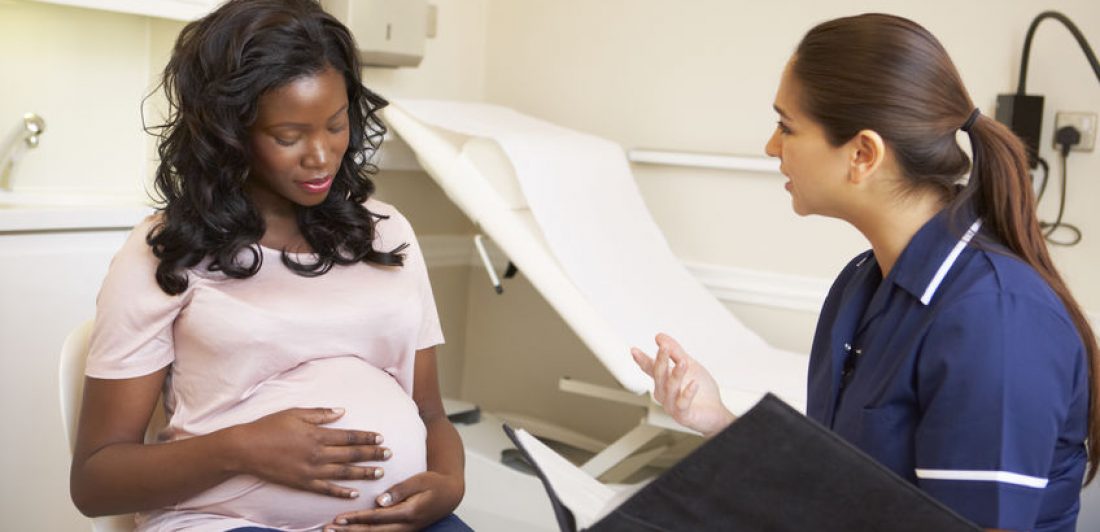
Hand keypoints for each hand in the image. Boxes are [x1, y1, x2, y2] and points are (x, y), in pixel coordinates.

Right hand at [228, 407, 390, 498]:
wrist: (246, 449)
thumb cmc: (269, 427)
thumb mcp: (295, 413)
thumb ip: (320, 413)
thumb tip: (342, 411)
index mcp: (317, 434)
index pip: (349, 436)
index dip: (367, 437)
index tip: (381, 438)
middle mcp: (318, 453)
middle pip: (351, 455)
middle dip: (372, 454)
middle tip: (389, 454)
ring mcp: (311, 470)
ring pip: (344, 473)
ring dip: (363, 473)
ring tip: (380, 472)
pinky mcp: (302, 483)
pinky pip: (326, 489)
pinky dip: (342, 492)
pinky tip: (355, 493)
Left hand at [324, 471, 463, 531]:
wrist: (450, 495)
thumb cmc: (433, 484)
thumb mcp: (420, 481)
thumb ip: (400, 490)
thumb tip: (379, 501)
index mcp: (408, 513)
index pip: (377, 518)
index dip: (356, 519)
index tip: (338, 518)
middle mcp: (405, 527)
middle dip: (349, 531)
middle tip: (328, 529)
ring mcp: (404, 531)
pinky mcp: (402, 531)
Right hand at [631, 333, 735, 436]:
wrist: (716, 412)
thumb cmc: (703, 391)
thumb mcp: (691, 365)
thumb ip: (676, 352)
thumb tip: (660, 337)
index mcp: (664, 381)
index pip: (651, 369)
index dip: (642, 360)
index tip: (634, 350)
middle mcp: (664, 394)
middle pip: (659, 376)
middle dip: (661, 361)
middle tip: (664, 347)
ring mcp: (672, 405)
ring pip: (670, 388)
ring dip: (676, 374)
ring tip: (683, 362)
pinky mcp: (683, 415)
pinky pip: (682, 404)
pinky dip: (687, 394)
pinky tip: (693, 384)